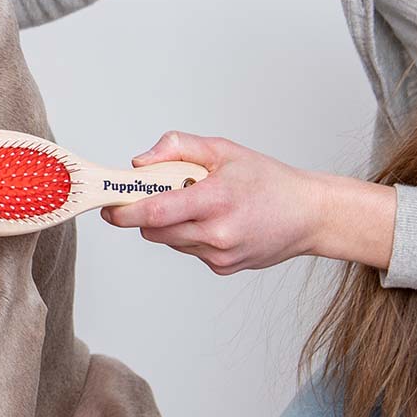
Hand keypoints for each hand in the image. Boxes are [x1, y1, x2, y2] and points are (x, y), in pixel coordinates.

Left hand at [100, 130, 330, 274]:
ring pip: (170, 241)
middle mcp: (217, 234)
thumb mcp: (224, 150)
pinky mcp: (223, 268)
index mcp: (216, 200)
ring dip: (168, 224)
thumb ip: (178, 148)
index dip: (126, 212)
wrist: (308, 215)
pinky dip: (189, 235)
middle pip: (155, 231)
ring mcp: (220, 255)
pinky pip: (189, 250)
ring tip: (195, 202)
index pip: (157, 212)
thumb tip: (140, 163)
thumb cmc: (267, 179)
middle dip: (143, 215)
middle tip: (148, 194)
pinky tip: (213, 220)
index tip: (108, 206)